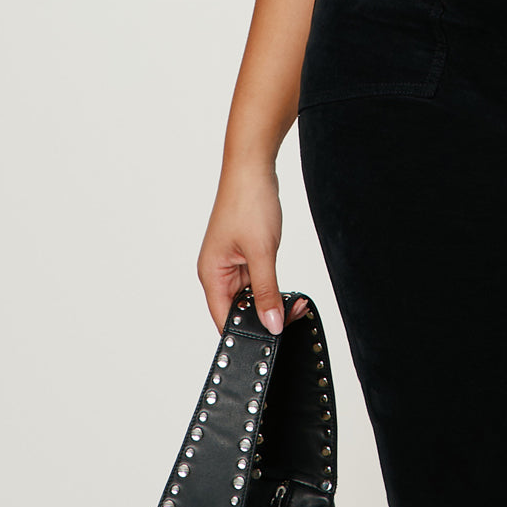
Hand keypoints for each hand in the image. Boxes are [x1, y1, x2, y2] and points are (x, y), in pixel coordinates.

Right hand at [196, 167, 306, 335]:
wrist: (253, 167)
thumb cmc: (249, 202)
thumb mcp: (262, 251)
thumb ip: (266, 291)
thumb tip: (271, 324)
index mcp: (211, 274)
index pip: (225, 319)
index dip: (247, 332)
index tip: (271, 340)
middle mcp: (217, 271)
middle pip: (239, 309)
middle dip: (265, 315)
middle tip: (293, 314)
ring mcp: (231, 262)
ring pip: (250, 295)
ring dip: (271, 299)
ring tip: (295, 301)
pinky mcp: (244, 252)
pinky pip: (257, 279)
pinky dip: (271, 285)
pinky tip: (288, 287)